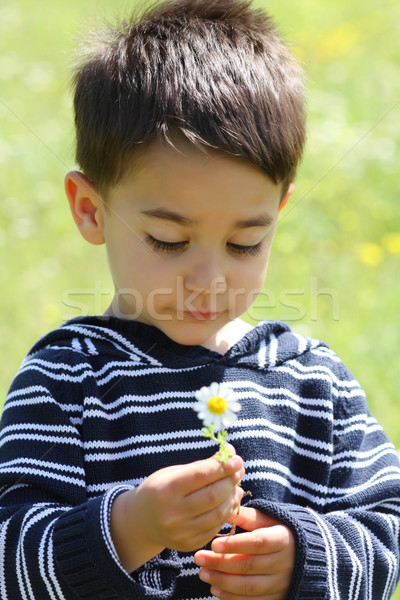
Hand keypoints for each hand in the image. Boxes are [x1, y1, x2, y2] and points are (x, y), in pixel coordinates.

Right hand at [111, 446, 243, 571]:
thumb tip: (231, 456)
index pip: (200, 476)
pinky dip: (226, 512)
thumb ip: (201, 467)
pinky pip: (215, 527)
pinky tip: (229, 501)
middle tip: (239, 469)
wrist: (141, 521)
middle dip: (230, 481)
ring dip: (232, 497)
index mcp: (165, 491)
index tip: (236, 459)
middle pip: (213, 495)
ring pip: (218, 513)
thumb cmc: (160, 489)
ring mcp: (181, 532)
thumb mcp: (174, 473)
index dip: (222, 467)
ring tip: (236, 485)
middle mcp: (172, 514)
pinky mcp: (189, 544)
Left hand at [194, 507, 294, 599]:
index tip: (214, 543)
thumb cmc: (280, 530)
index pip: (257, 543)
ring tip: (203, 573)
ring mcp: (280, 583)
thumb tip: (224, 508)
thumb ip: (247, 516)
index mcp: (282, 539)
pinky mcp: (276, 597)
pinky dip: (232, 598)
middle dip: (221, 563)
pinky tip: (215, 588)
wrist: (306, 554)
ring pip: (248, 586)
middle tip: (199, 558)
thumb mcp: (269, 519)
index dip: (235, 544)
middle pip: (249, 565)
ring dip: (222, 581)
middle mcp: (282, 563)